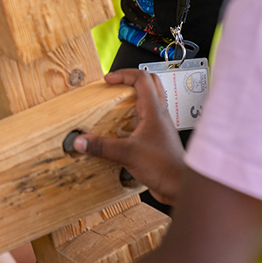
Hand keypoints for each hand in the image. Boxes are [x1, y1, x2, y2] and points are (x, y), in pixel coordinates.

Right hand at [72, 69, 185, 204]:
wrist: (181, 187)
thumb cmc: (165, 168)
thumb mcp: (127, 154)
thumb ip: (101, 146)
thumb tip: (80, 140)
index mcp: (154, 111)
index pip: (142, 79)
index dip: (123, 75)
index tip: (108, 80)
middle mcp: (159, 116)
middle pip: (150, 84)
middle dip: (130, 80)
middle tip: (114, 86)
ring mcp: (159, 127)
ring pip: (149, 101)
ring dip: (133, 98)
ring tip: (115, 106)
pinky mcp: (156, 139)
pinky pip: (144, 120)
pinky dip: (132, 118)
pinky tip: (119, 130)